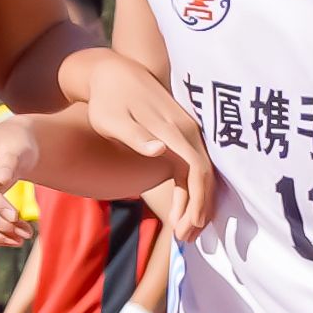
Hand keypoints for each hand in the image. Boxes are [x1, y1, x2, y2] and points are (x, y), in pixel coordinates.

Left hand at [68, 50, 222, 236]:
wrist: (113, 73)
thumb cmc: (108, 99)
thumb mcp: (112, 119)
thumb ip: (136, 136)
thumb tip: (162, 150)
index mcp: (174, 130)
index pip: (196, 170)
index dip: (196, 201)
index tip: (187, 227)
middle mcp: (187, 131)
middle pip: (204, 177)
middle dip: (199, 210)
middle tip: (184, 239)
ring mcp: (187, 132)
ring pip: (201, 174)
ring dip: (197, 204)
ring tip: (184, 233)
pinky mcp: (181, 136)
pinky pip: (193, 168)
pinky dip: (190, 191)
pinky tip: (182, 211)